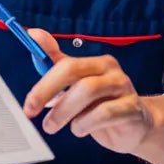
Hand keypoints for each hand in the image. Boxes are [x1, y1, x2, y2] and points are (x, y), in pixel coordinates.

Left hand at [20, 30, 152, 154]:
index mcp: (96, 63)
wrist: (136, 127)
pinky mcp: (132, 108)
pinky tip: (80, 129)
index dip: (43, 83)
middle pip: (74, 72)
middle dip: (47, 93)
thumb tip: (34, 34)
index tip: (28, 104)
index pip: (65, 64)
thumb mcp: (77, 86)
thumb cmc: (102, 105)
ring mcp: (124, 88)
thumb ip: (56, 63)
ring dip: (64, 112)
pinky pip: (104, 113)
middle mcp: (111, 70)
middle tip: (33, 114)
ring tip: (53, 126)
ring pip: (88, 91)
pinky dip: (85, 124)